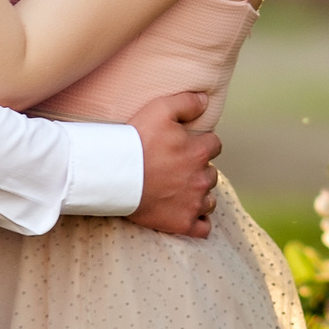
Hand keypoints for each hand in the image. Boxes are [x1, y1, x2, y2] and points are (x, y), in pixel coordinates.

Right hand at [128, 92, 221, 238]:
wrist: (113, 175)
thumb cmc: (135, 140)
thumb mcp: (159, 109)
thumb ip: (187, 102)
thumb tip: (206, 100)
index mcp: (199, 152)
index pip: (215, 145)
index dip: (202, 144)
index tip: (186, 146)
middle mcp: (201, 179)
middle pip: (211, 174)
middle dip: (199, 170)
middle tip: (177, 169)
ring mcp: (193, 204)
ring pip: (209, 200)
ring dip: (200, 195)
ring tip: (180, 191)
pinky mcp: (182, 224)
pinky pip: (203, 228)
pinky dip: (199, 222)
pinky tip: (188, 214)